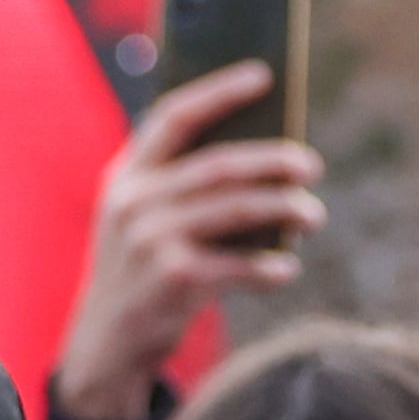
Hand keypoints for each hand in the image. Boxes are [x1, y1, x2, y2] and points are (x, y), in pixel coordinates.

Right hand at [49, 63, 326, 419]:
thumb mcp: (141, 220)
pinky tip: (286, 268)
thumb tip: (268, 153)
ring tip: (313, 213)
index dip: (218, 92)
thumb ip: (180, 185)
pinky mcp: (171, 279)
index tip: (262, 76)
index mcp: (125, 177)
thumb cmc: (140, 271)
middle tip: (310, 166)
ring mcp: (149, 241)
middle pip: (219, 164)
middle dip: (273, 160)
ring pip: (237, 208)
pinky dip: (268, 267)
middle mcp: (133, 203)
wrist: (106, 343)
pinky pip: (237, 264)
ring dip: (285, 208)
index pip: (173, 117)